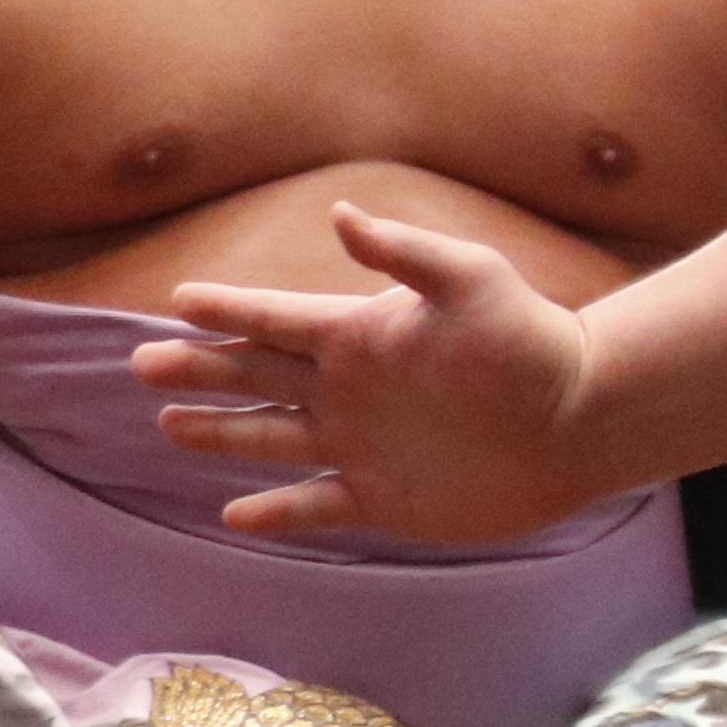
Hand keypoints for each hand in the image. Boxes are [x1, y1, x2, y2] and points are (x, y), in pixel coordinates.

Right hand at [130, 205, 601, 542]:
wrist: (584, 419)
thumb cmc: (533, 346)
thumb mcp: (473, 283)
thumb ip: (406, 253)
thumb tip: (341, 214)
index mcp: (362, 337)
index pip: (277, 319)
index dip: (229, 310)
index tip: (179, 299)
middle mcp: (352, 390)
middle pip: (256, 377)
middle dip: (200, 370)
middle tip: (142, 363)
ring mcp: (362, 445)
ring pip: (272, 439)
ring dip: (220, 432)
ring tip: (169, 424)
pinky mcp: (384, 497)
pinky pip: (314, 506)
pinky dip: (275, 512)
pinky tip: (233, 512)